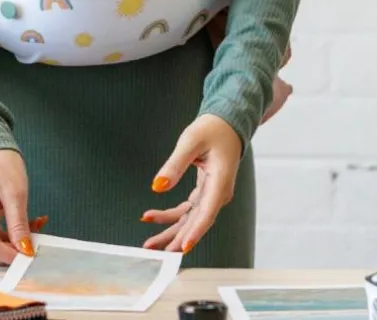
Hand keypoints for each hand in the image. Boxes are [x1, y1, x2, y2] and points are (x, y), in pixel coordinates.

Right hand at [0, 149, 43, 264]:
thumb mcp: (14, 193)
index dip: (7, 254)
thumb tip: (25, 251)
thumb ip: (18, 224)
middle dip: (15, 246)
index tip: (28, 256)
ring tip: (38, 224)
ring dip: (18, 238)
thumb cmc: (0, 163)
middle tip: (39, 238)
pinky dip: (14, 231)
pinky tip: (31, 222)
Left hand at [140, 114, 242, 253]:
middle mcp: (218, 194)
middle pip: (196, 223)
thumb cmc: (212, 130)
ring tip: (150, 243)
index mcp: (220, 182)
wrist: (226, 125)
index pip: (207, 212)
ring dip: (170, 232)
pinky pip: (187, 210)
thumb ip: (174, 165)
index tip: (182, 248)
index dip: (194, 232)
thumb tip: (158, 186)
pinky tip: (152, 217)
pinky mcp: (205, 193)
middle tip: (155, 251)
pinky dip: (170, 215)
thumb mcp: (190, 141)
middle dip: (175, 239)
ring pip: (189, 220)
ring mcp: (212, 195)